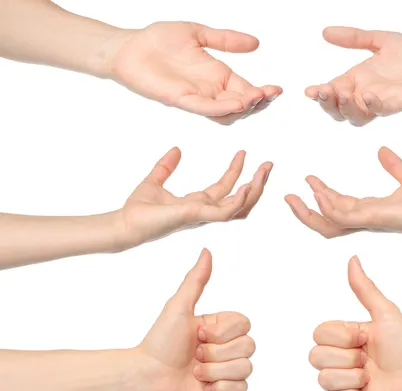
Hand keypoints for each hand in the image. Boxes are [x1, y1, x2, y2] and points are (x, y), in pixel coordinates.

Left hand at [104, 22, 281, 123]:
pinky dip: (221, 108)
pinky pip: (204, 108)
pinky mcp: (181, 100)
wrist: (130, 47)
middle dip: (257, 101)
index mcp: (217, 76)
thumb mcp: (199, 33)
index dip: (261, 91)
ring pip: (226, 112)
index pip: (245, 89)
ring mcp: (196, 98)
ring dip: (242, 107)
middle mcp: (210, 91)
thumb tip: (255, 43)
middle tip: (270, 94)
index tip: (277, 89)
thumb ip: (226, 40)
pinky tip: (234, 104)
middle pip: (240, 105)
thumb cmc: (159, 40)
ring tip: (256, 98)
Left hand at [117, 148, 271, 249]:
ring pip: (240, 206)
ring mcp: (204, 215)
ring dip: (255, 189)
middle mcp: (205, 211)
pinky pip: (226, 211)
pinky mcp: (197, 216)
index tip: (243, 152)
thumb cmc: (138, 209)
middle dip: (257, 182)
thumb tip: (177, 149)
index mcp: (198, 203)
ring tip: (263, 170)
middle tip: (268, 164)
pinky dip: (240, 200)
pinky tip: (247, 185)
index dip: (236, 170)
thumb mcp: (155, 179)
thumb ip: (166, 166)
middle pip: (240, 199)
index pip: (225, 187)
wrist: (126, 223)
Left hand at [137, 249, 254, 390]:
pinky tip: (201, 387)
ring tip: (195, 373)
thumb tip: (207, 251)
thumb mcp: (179, 307)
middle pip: (249, 346)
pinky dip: (219, 388)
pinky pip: (241, 390)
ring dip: (215, 371)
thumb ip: (196, 280)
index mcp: (220, 329)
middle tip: (195, 355)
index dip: (223, 331)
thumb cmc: (159, 341)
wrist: (147, 376)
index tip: (198, 333)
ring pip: (246, 368)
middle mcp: (227, 350)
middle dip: (218, 352)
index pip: (245, 324)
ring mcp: (227, 373)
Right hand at [285, 147, 401, 238]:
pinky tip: (318, 193)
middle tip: (288, 197)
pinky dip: (328, 206)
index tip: (309, 179)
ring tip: (294, 196)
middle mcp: (362, 219)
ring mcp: (366, 220)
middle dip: (304, 212)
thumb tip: (382, 150)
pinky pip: (343, 216)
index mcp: (367, 210)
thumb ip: (393, 165)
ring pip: (327, 223)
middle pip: (324, 222)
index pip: (336, 207)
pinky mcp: (373, 217)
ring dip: (309, 210)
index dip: (320, 195)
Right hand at [305, 27, 401, 125]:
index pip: (332, 94)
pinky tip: (367, 96)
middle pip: (339, 111)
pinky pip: (382, 111)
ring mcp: (380, 103)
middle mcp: (364, 96)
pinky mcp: (398, 105)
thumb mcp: (377, 40)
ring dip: (346, 108)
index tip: (310, 90)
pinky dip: (373, 106)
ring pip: (356, 117)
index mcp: (356, 82)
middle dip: (328, 104)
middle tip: (324, 92)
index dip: (320, 94)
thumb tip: (325, 32)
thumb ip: (353, 38)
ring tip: (342, 93)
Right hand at [309, 256, 401, 390]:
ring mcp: (340, 382)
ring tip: (371, 378)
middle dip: (347, 359)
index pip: (318, 334)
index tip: (365, 339)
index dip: (341, 338)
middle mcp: (337, 359)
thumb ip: (364, 288)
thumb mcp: (384, 313)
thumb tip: (352, 258)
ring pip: (323, 380)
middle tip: (369, 360)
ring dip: (353, 379)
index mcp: (342, 338)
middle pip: (315, 357)